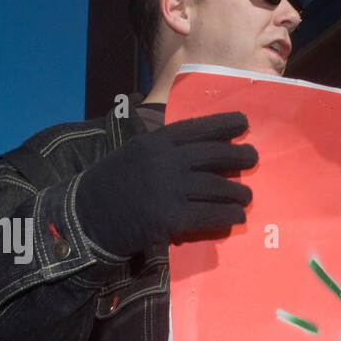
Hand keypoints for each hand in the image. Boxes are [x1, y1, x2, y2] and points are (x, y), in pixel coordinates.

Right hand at [75, 111, 257, 258]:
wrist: (87, 218)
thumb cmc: (111, 186)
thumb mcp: (133, 154)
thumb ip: (163, 150)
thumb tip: (199, 150)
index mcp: (155, 141)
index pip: (198, 128)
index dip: (224, 124)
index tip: (244, 123)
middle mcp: (165, 160)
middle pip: (214, 155)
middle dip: (239, 156)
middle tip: (253, 158)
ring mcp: (170, 189)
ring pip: (218, 186)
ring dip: (238, 191)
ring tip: (247, 195)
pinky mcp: (172, 217)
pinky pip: (211, 214)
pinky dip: (228, 215)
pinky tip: (237, 216)